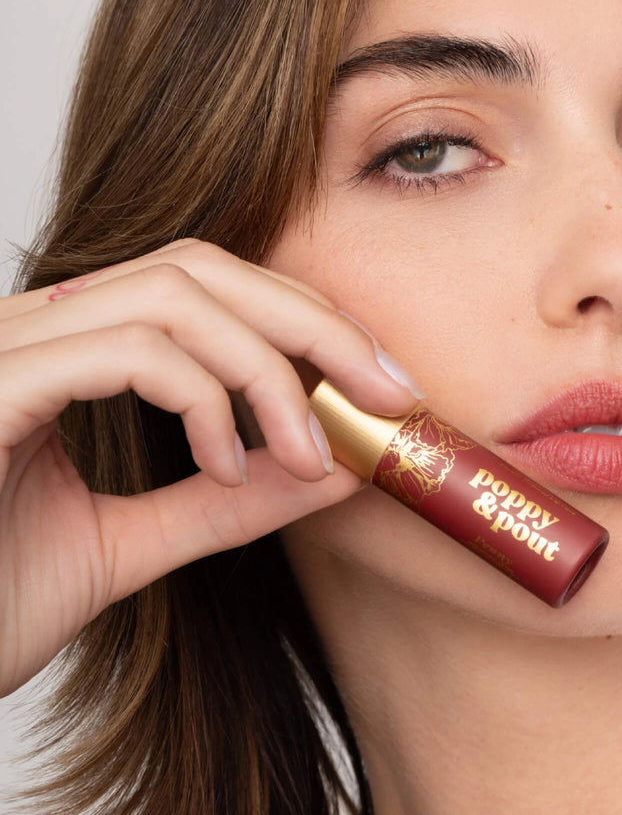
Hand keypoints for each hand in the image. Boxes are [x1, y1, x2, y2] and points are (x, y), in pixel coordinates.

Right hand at [0, 238, 417, 696]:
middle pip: (203, 268)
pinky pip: (126, 351)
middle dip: (315, 324)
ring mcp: (5, 352)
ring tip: (310, 454)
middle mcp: (34, 330)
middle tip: (389, 393)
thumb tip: (336, 467)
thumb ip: (224, 502)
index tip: (382, 385)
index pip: (207, 288)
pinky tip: (230, 463)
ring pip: (174, 296)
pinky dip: (205, 399)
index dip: (306, 322)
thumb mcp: (130, 546)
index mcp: (68, 352)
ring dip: (269, 372)